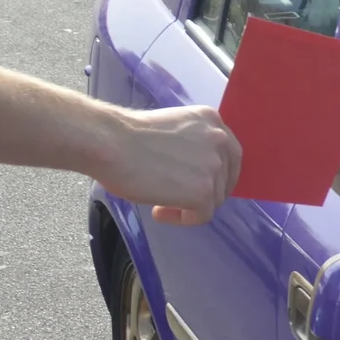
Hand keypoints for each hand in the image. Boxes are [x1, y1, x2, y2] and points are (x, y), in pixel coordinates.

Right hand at [94, 104, 241, 224]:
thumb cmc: (127, 135)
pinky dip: (182, 219)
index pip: (230, 154)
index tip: (195, 183)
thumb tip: (196, 170)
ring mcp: (214, 167)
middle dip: (204, 191)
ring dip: (189, 205)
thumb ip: (193, 144)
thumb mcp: (174, 130)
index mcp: (212, 120)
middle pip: (224, 178)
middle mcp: (220, 140)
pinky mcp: (204, 192)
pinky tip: (159, 211)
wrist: (109, 143)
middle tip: (179, 197)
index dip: (215, 173)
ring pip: (214, 199)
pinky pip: (202, 216)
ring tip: (159, 202)